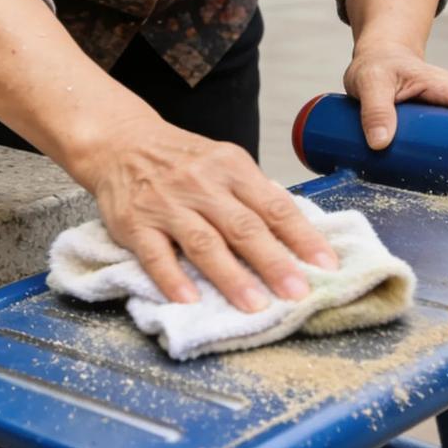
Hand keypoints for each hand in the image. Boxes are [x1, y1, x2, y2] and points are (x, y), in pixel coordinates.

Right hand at [79, 116, 340, 312]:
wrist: (120, 142)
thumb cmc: (180, 159)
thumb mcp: (222, 162)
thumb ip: (252, 195)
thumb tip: (296, 235)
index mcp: (231, 167)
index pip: (274, 205)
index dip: (302, 236)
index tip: (327, 264)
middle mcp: (201, 184)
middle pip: (243, 227)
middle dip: (274, 262)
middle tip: (299, 293)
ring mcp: (167, 204)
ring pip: (204, 243)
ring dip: (231, 276)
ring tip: (256, 305)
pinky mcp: (135, 223)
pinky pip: (156, 254)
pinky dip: (173, 278)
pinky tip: (190, 300)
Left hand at [344, 41, 447, 149]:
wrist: (375, 59)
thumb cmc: (377, 65)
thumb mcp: (371, 82)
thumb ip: (375, 110)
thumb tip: (380, 144)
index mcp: (445, 87)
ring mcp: (444, 115)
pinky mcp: (433, 127)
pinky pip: (447, 143)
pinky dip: (445, 159)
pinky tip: (440, 180)